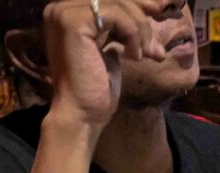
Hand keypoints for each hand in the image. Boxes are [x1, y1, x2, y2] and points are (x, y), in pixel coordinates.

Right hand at [43, 0, 166, 131]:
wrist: (83, 115)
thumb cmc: (96, 90)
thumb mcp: (112, 51)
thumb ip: (122, 30)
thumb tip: (152, 11)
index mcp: (68, 13)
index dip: (137, 4)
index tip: (160, 12)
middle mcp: (60, 8)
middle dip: (142, 17)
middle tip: (156, 45)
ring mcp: (63, 13)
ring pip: (119, 4)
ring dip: (140, 30)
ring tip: (146, 55)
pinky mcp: (72, 22)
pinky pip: (116, 15)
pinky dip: (133, 35)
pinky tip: (133, 57)